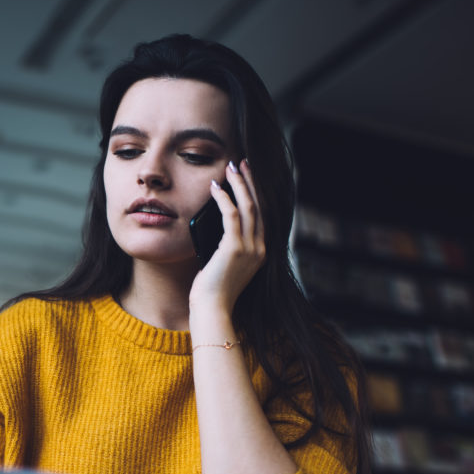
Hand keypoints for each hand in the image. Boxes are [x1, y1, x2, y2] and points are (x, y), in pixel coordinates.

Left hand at [189, 158, 265, 316]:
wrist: (212, 310)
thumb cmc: (212, 291)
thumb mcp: (222, 264)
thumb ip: (225, 246)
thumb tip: (214, 225)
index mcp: (260, 252)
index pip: (261, 216)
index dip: (254, 194)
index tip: (247, 177)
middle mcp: (260, 249)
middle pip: (259, 206)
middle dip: (250, 182)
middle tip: (242, 163)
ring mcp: (250, 249)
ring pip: (249, 207)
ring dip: (239, 185)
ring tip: (231, 168)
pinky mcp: (235, 249)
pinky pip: (232, 217)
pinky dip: (224, 199)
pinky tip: (215, 188)